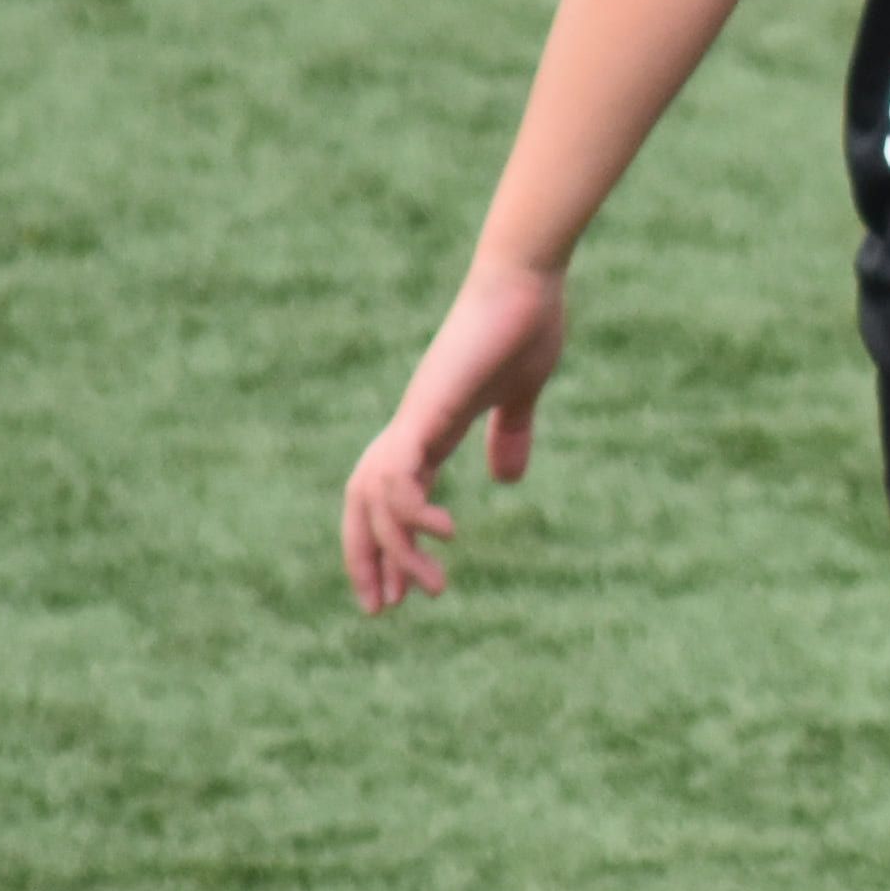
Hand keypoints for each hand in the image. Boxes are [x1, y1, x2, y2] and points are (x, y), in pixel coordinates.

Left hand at [344, 259, 568, 610]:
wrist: (523, 280)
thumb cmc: (525, 324)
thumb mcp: (520, 394)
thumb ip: (511, 434)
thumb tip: (507, 479)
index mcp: (429, 427)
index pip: (390, 496)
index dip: (387, 543)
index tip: (397, 592)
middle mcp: (411, 427)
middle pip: (363, 504)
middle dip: (367, 559)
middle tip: (382, 610)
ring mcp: (414, 417)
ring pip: (375, 498)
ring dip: (396, 550)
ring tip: (431, 589)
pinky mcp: (427, 409)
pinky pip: (400, 472)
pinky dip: (409, 510)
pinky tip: (444, 533)